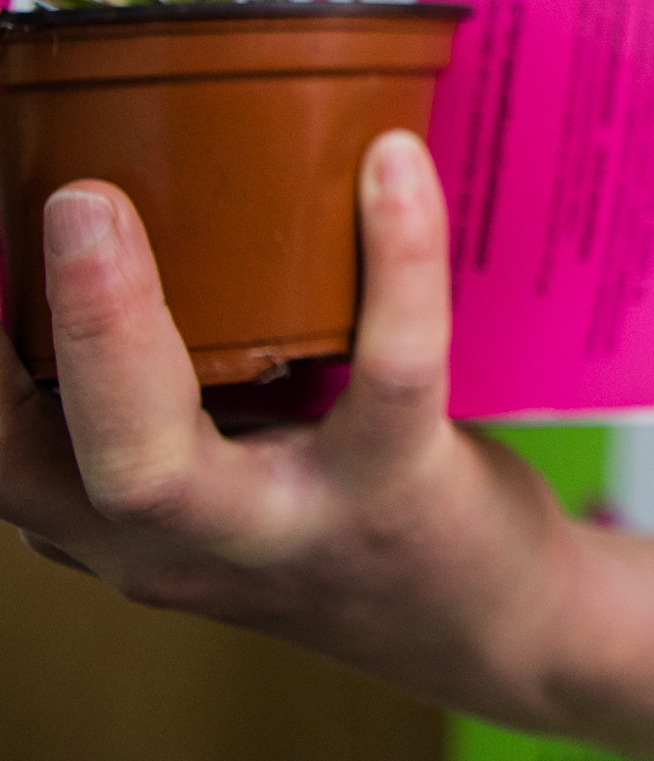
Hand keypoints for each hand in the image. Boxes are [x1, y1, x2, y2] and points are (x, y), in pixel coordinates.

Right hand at [0, 133, 580, 722]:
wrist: (480, 614)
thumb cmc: (332, 506)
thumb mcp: (211, 470)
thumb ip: (150, 385)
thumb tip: (105, 207)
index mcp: (107, 518)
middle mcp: (167, 541)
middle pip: (31, 470)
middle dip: (11, 346)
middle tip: (40, 212)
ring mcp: (276, 529)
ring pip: (161, 464)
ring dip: (114, 328)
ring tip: (100, 202)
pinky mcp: (396, 495)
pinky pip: (387, 374)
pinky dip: (395, 261)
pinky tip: (392, 167)